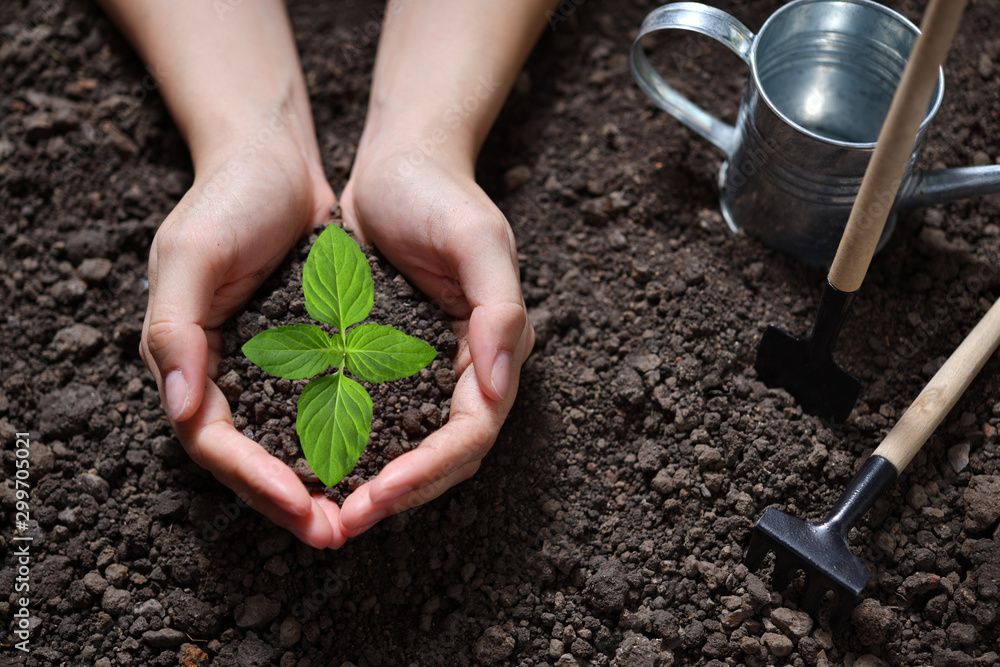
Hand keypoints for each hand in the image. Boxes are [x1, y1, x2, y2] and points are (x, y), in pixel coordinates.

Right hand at [140, 129, 350, 547]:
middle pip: (255, 461)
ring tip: (368, 512)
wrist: (272, 161)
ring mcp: (271, 371)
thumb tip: (180, 408)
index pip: (215, 444)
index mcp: (188, 363)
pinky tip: (388, 458)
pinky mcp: (312, 356)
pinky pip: (329, 411)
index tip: (302, 507)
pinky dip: (352, 439)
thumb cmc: (227, 200)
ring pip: (294, 446)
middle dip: (293, 502)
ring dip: (327, 483)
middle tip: (339, 534)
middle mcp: (228, 378)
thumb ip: (175, 329)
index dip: (254, 481)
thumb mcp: (190, 254)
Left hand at [336, 143, 534, 534]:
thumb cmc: (441, 193)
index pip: (472, 433)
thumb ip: (499, 310)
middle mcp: (464, 371)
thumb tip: (499, 386)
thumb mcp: (479, 239)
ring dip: (371, 486)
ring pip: (407, 449)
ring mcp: (424, 370)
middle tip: (341, 524)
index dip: (430, 470)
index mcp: (494, 352)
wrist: (402, 161)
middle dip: (397, 494)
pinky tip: (309, 466)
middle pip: (441, 457)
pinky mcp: (386, 362)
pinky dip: (350, 449)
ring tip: (323, 514)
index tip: (378, 493)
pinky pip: (373, 420)